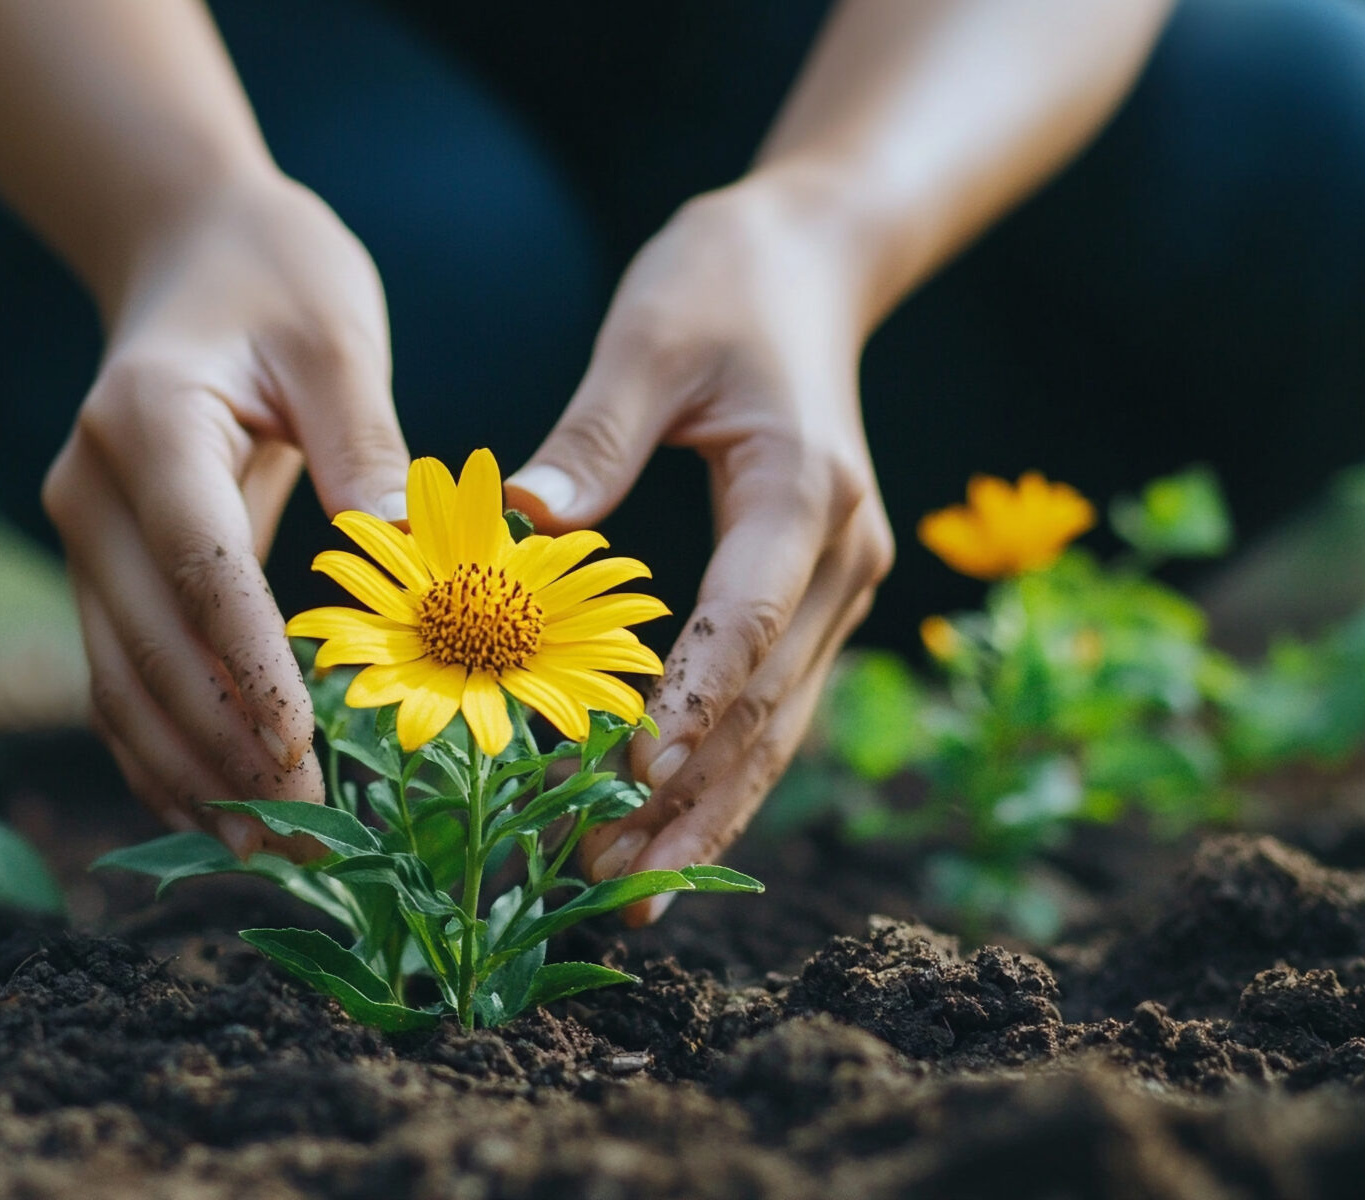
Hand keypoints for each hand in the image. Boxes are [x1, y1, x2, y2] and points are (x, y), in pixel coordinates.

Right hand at [43, 174, 410, 856]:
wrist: (185, 252)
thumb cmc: (275, 281)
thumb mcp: (335, 335)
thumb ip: (365, 442)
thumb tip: (402, 553)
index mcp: (148, 421)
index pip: (196, 565)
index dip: (247, 666)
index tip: (302, 749)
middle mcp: (90, 486)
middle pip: (147, 645)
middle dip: (222, 748)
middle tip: (303, 834)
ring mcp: (80, 530)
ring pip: (119, 680)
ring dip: (185, 772)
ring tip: (263, 852)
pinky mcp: (98, 562)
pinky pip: (119, 673)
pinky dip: (159, 748)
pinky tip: (209, 810)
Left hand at [506, 178, 895, 922]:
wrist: (813, 262)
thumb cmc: (721, 286)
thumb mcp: (649, 338)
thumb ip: (594, 435)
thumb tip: (523, 521)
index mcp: (801, 490)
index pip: (742, 621)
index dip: (685, 707)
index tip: (624, 782)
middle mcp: (841, 553)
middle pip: (765, 706)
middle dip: (687, 803)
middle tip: (608, 885)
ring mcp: (840, 582)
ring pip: (775, 726)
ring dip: (706, 814)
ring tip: (632, 894)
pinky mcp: (816, 595)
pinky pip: (770, 704)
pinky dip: (719, 774)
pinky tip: (668, 833)